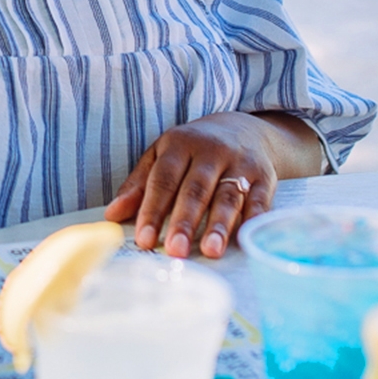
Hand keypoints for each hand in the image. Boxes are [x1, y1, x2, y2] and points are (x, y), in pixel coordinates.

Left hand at [105, 112, 287, 257]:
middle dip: (184, 221)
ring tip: (210, 251)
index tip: (145, 239)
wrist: (244, 128)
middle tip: (175, 250)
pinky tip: (245, 238)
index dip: (153, 211)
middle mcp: (212, 151)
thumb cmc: (194, 149)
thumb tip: (112, 215)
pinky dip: (254, 219)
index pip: (163, 181)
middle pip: (195, 190)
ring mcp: (241, 163)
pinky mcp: (265, 176)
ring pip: (228, 196)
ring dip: (219, 225)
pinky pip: (261, 199)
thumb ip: (138, 184)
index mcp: (180, 145)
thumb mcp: (161, 155)